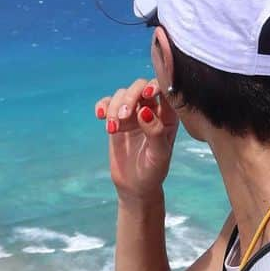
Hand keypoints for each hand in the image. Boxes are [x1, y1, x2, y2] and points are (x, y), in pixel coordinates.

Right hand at [95, 78, 179, 199]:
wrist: (135, 185)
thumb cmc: (153, 171)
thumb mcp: (159, 155)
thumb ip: (156, 132)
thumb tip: (145, 111)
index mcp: (169, 115)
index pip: (165, 90)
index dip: (156, 85)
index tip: (147, 95)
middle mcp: (152, 109)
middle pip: (140, 86)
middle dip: (130, 97)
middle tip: (123, 117)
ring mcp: (133, 113)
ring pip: (122, 94)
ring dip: (114, 107)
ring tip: (113, 129)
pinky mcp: (117, 119)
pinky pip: (107, 103)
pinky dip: (102, 106)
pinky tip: (100, 116)